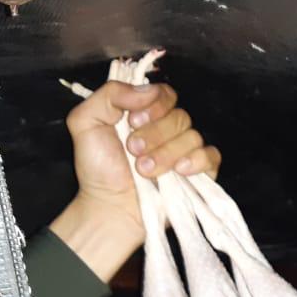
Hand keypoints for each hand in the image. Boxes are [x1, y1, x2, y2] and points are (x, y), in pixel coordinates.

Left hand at [50, 82, 221, 281]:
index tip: (132, 122)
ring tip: (143, 170)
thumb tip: (146, 90)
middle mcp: (168, 129)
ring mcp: (185, 151)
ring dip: (166, 153)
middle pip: (180, 115)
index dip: (153, 105)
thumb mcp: (85, 122)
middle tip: (133, 150)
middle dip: (155, 134)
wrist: (109, 206)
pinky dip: (198, 160)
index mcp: (146, 113)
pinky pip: (211, 156)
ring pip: (192, 136)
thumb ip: (109, 95)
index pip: (165, 93)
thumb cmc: (98, 168)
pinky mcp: (199, 173)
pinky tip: (179, 171)